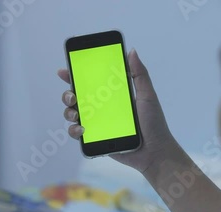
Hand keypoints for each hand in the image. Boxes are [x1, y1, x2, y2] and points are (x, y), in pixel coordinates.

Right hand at [58, 49, 176, 172]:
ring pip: (74, 114)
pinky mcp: (97, 139)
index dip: (76, 75)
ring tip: (76, 113)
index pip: (92, 82)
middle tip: (72, 95)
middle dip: (68, 94)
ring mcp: (99, 124)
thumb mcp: (148, 95)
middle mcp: (104, 108)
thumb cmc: (154, 123)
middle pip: (78, 97)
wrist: (155, 152)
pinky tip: (81, 128)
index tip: (66, 70)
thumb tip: (132, 51)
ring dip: (68, 111)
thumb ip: (139, 74)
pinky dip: (74, 130)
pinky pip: (79, 133)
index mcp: (114, 96)